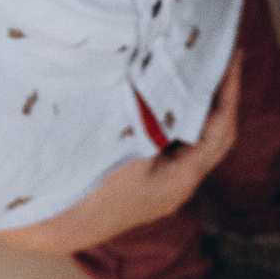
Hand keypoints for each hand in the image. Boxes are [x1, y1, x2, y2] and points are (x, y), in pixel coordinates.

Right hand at [0, 52, 243, 254]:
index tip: (231, 55)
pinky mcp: (141, 181)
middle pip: (210, 132)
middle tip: (219, 55)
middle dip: (215, 94)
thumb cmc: (87, 185)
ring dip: (191, 103)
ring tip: (192, 66)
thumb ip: (150, 107)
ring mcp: (159, 186)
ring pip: (188, 136)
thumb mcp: (124, 140)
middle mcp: (177, 185)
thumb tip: (166, 68)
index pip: (220, 127)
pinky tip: (161, 92)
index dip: (228, 89)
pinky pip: (168, 141)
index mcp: (181, 179)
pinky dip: (171, 115)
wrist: (48, 223)